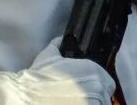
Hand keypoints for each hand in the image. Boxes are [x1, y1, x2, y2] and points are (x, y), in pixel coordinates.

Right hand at [0, 37, 114, 103]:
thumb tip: (60, 39)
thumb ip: (58, 44)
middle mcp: (98, 87)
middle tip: (82, 99)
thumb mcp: (48, 56)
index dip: (99, 87)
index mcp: (93, 71)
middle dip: (95, 98)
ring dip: (91, 104)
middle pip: (104, 98)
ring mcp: (93, 103)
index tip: (90, 91)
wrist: (27, 97)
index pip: (109, 84)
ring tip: (76, 103)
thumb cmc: (39, 78)